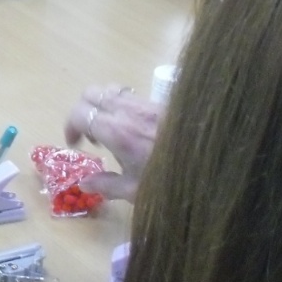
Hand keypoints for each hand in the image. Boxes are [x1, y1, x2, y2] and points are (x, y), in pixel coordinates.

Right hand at [63, 84, 158, 201]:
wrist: (211, 165)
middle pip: (89, 93)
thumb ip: (105, 185)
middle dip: (82, 111)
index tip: (74, 144)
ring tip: (110, 130)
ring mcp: (142, 103)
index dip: (69, 126)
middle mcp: (125, 110)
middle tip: (91, 137)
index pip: (79, 113)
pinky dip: (119, 104)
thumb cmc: (169, 180)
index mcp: (115, 131)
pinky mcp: (157, 102)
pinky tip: (132, 128)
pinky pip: (128, 94)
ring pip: (109, 90)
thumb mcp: (134, 191)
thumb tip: (83, 183)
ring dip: (100, 105)